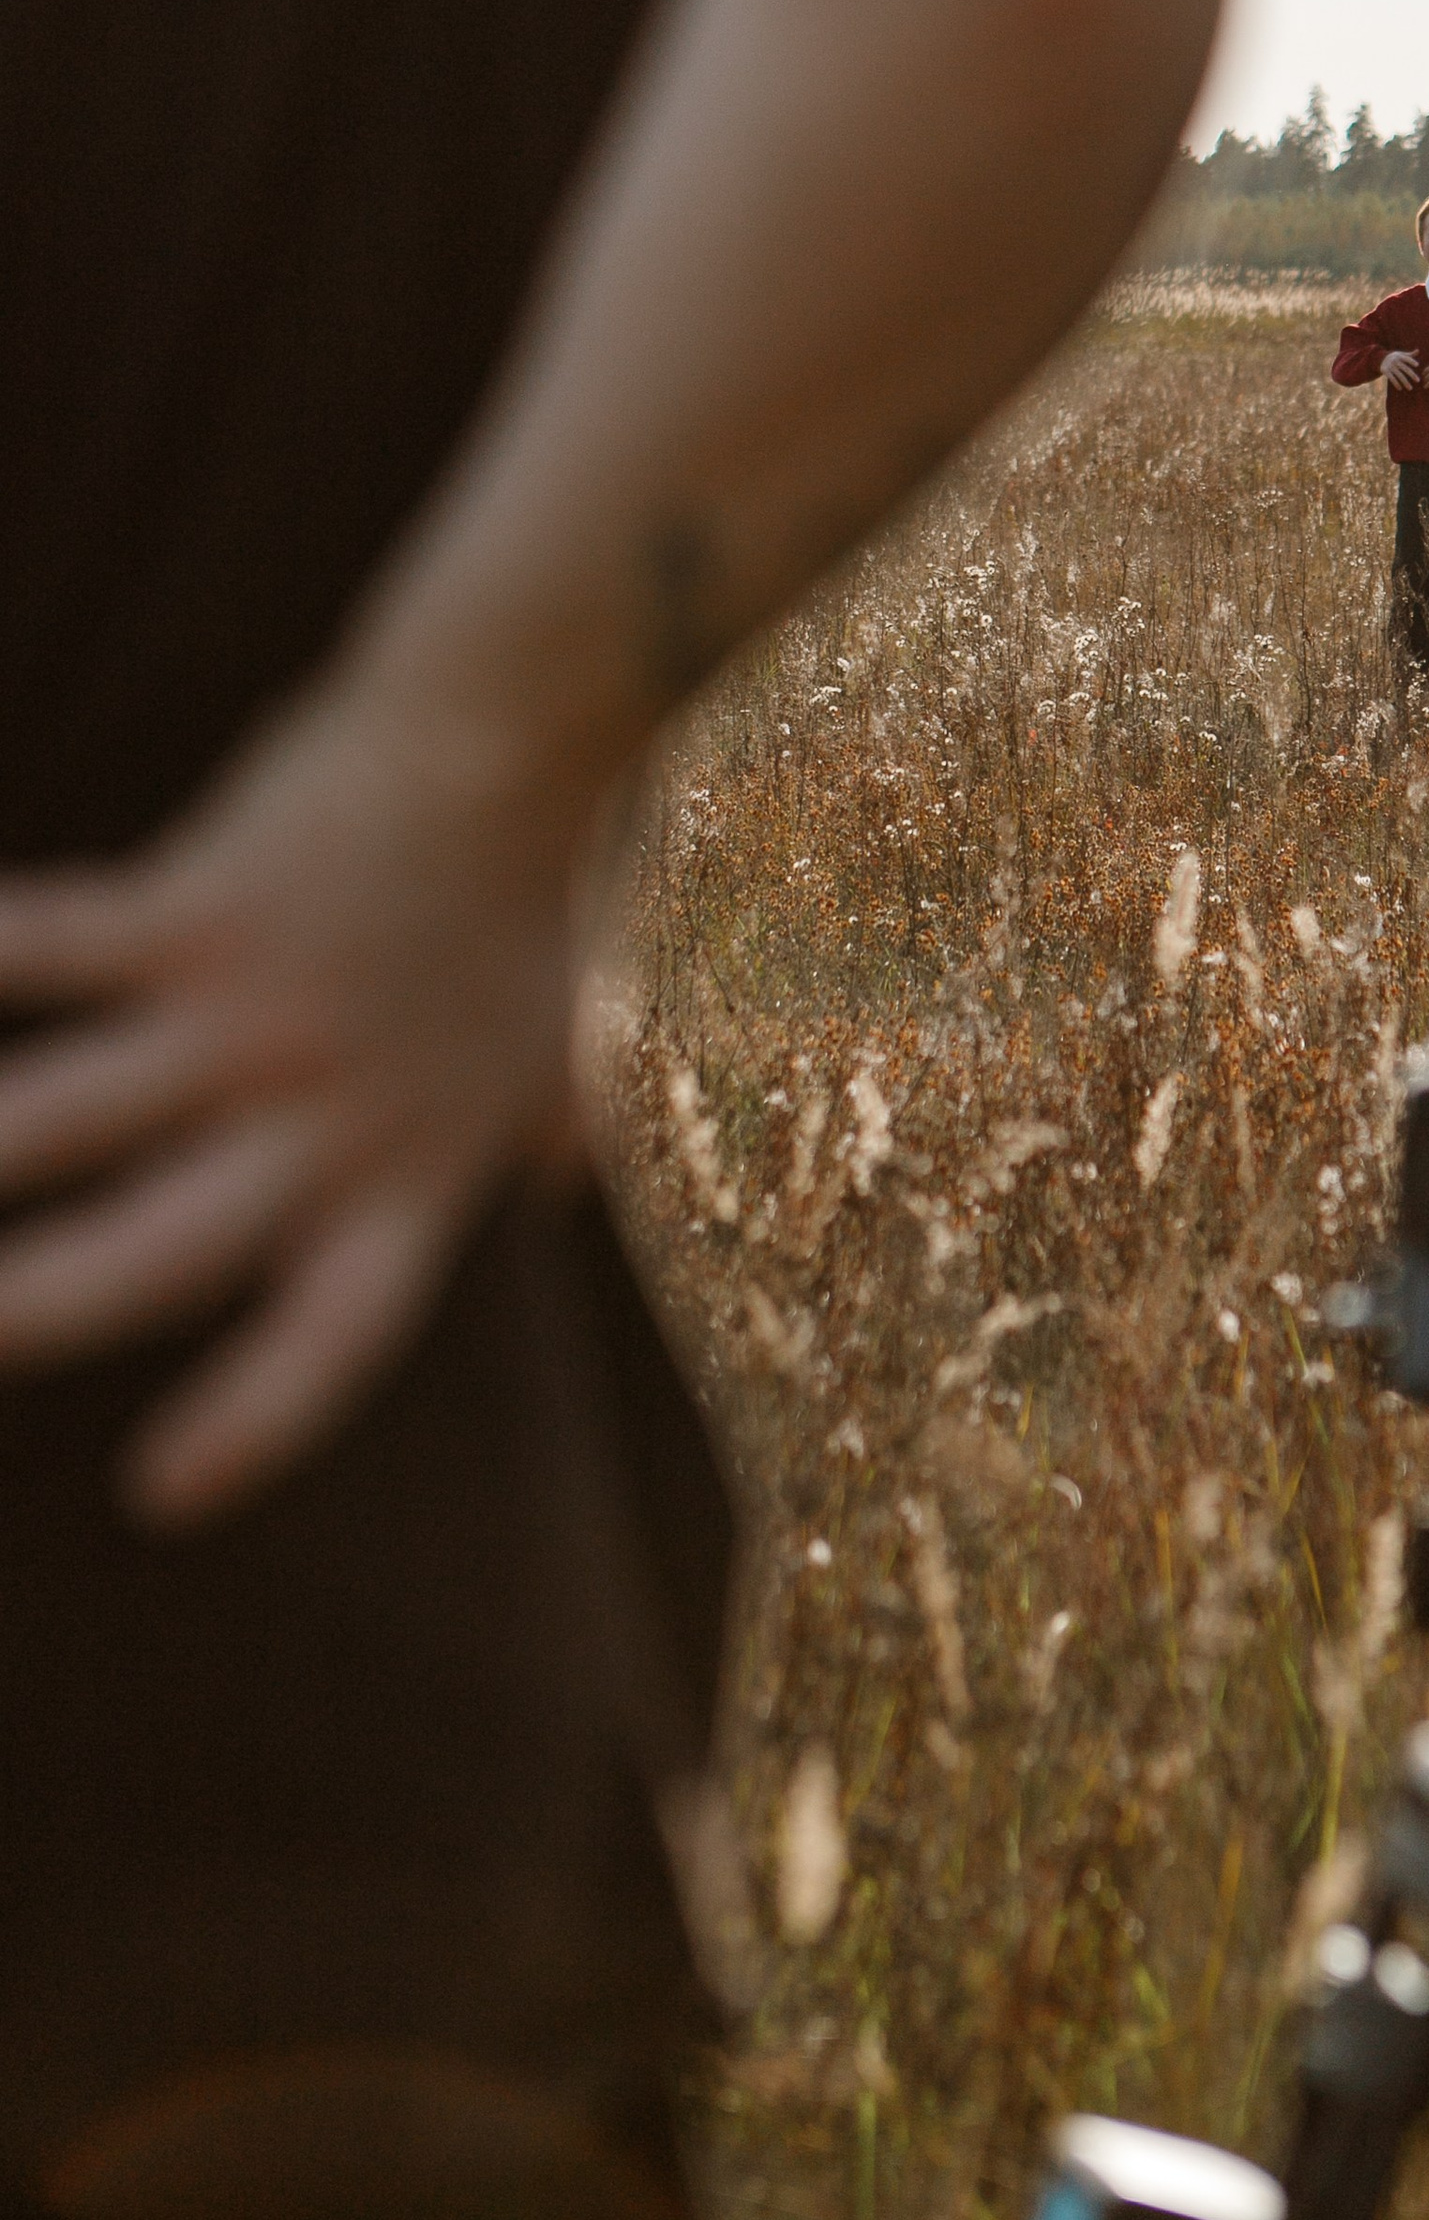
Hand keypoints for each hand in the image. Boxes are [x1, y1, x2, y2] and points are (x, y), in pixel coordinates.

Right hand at [0, 671, 592, 1525]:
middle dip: (40, 1309)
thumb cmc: (558, 881)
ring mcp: (257, 1017)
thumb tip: (564, 1178)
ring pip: (69, 1117)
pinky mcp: (203, 911)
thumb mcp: (584, 1036)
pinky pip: (56, 946)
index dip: (253, 1422)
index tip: (159, 1491)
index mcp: (415, 1168)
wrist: (536, 728)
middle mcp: (328, 1116)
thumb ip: (554, 1125)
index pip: (334, 1337)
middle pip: (163, 1255)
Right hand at [1380, 348, 1421, 389]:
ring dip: (1405, 382)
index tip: (1417, 365)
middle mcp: (1395, 361)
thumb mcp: (1401, 354)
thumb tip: (1418, 351)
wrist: (1381, 358)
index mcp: (1400, 356)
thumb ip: (1410, 354)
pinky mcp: (1385, 371)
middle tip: (1418, 381)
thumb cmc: (1395, 357)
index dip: (1411, 361)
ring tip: (1410, 388)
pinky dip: (1396, 383)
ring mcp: (1390, 366)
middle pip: (1405, 368)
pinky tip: (1400, 388)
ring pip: (1399, 375)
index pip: (1407, 358)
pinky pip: (1391, 378)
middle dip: (1412, 375)